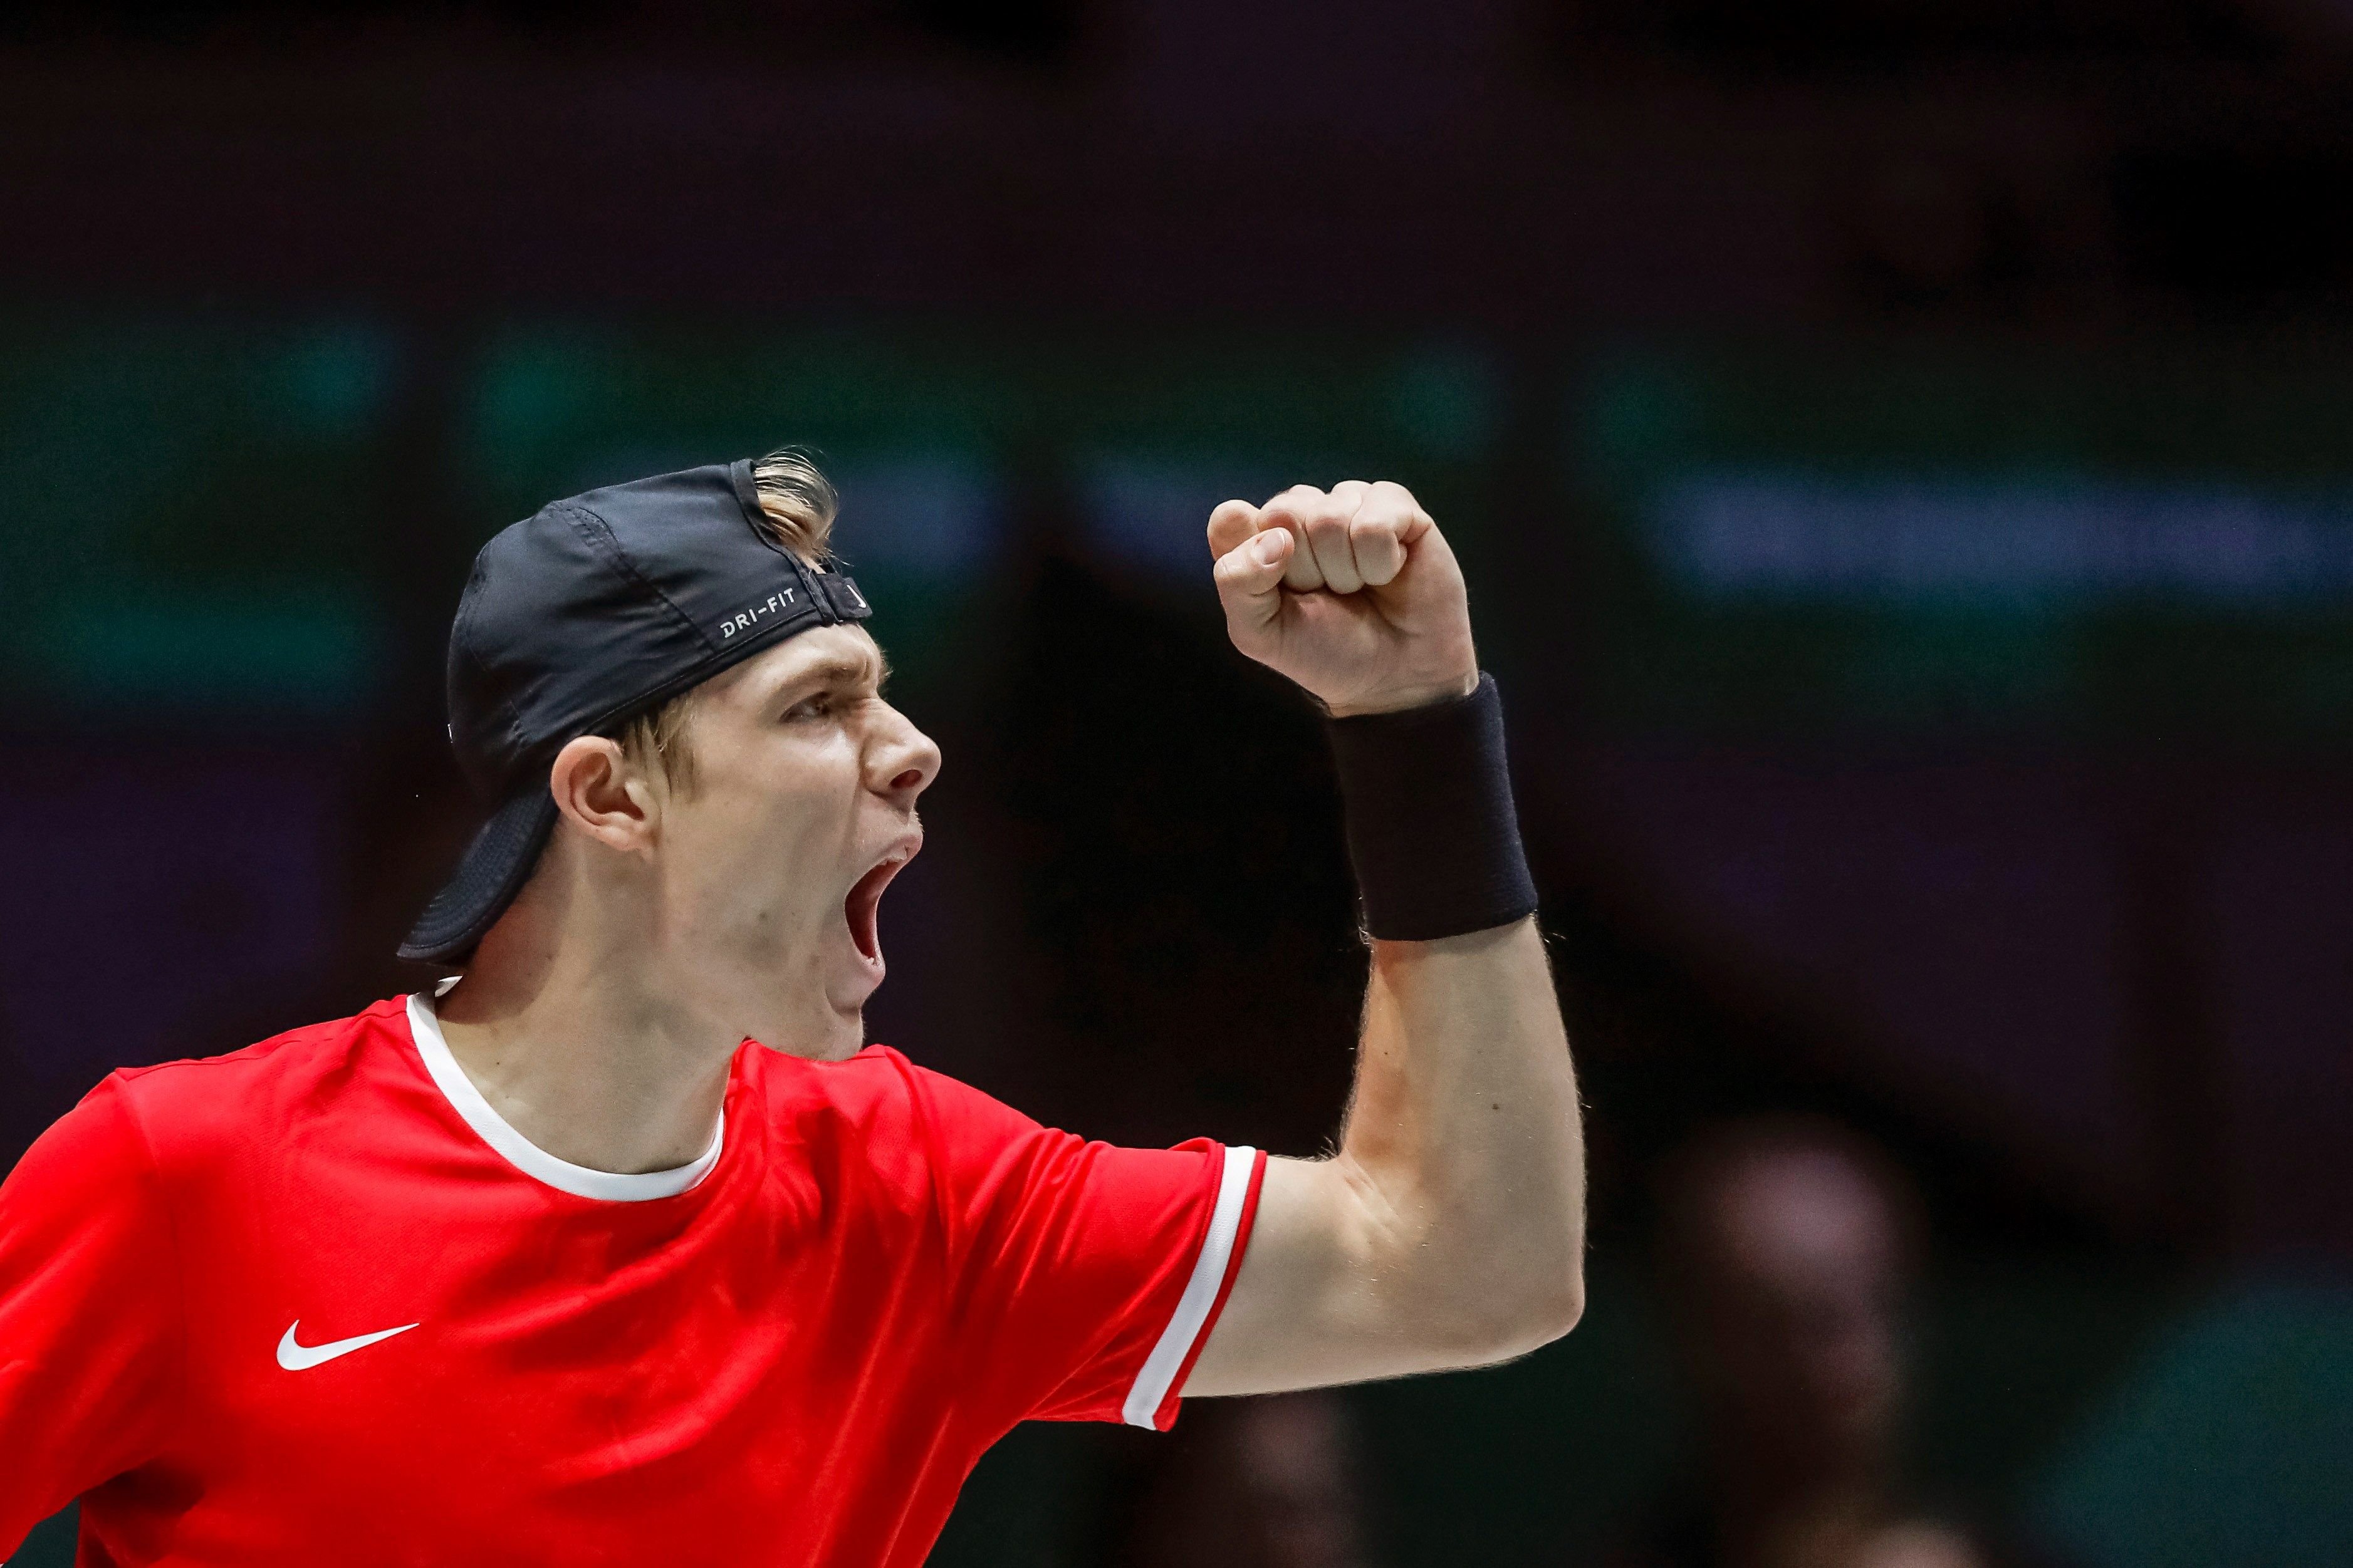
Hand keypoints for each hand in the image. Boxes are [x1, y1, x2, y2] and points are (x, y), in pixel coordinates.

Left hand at [1206, 481, 1477, 715]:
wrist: (1395, 675)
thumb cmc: (1326, 650)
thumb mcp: (1259, 632)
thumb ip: (1237, 582)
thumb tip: (1276, 537)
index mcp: (1259, 533)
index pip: (1231, 518)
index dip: (1255, 563)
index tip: (1281, 594)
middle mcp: (1301, 509)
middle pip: (1284, 515)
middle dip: (1306, 571)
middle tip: (1328, 595)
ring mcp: (1349, 501)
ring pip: (1330, 519)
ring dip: (1346, 572)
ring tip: (1360, 587)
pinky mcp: (1395, 503)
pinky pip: (1375, 523)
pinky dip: (1381, 562)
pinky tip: (1389, 573)